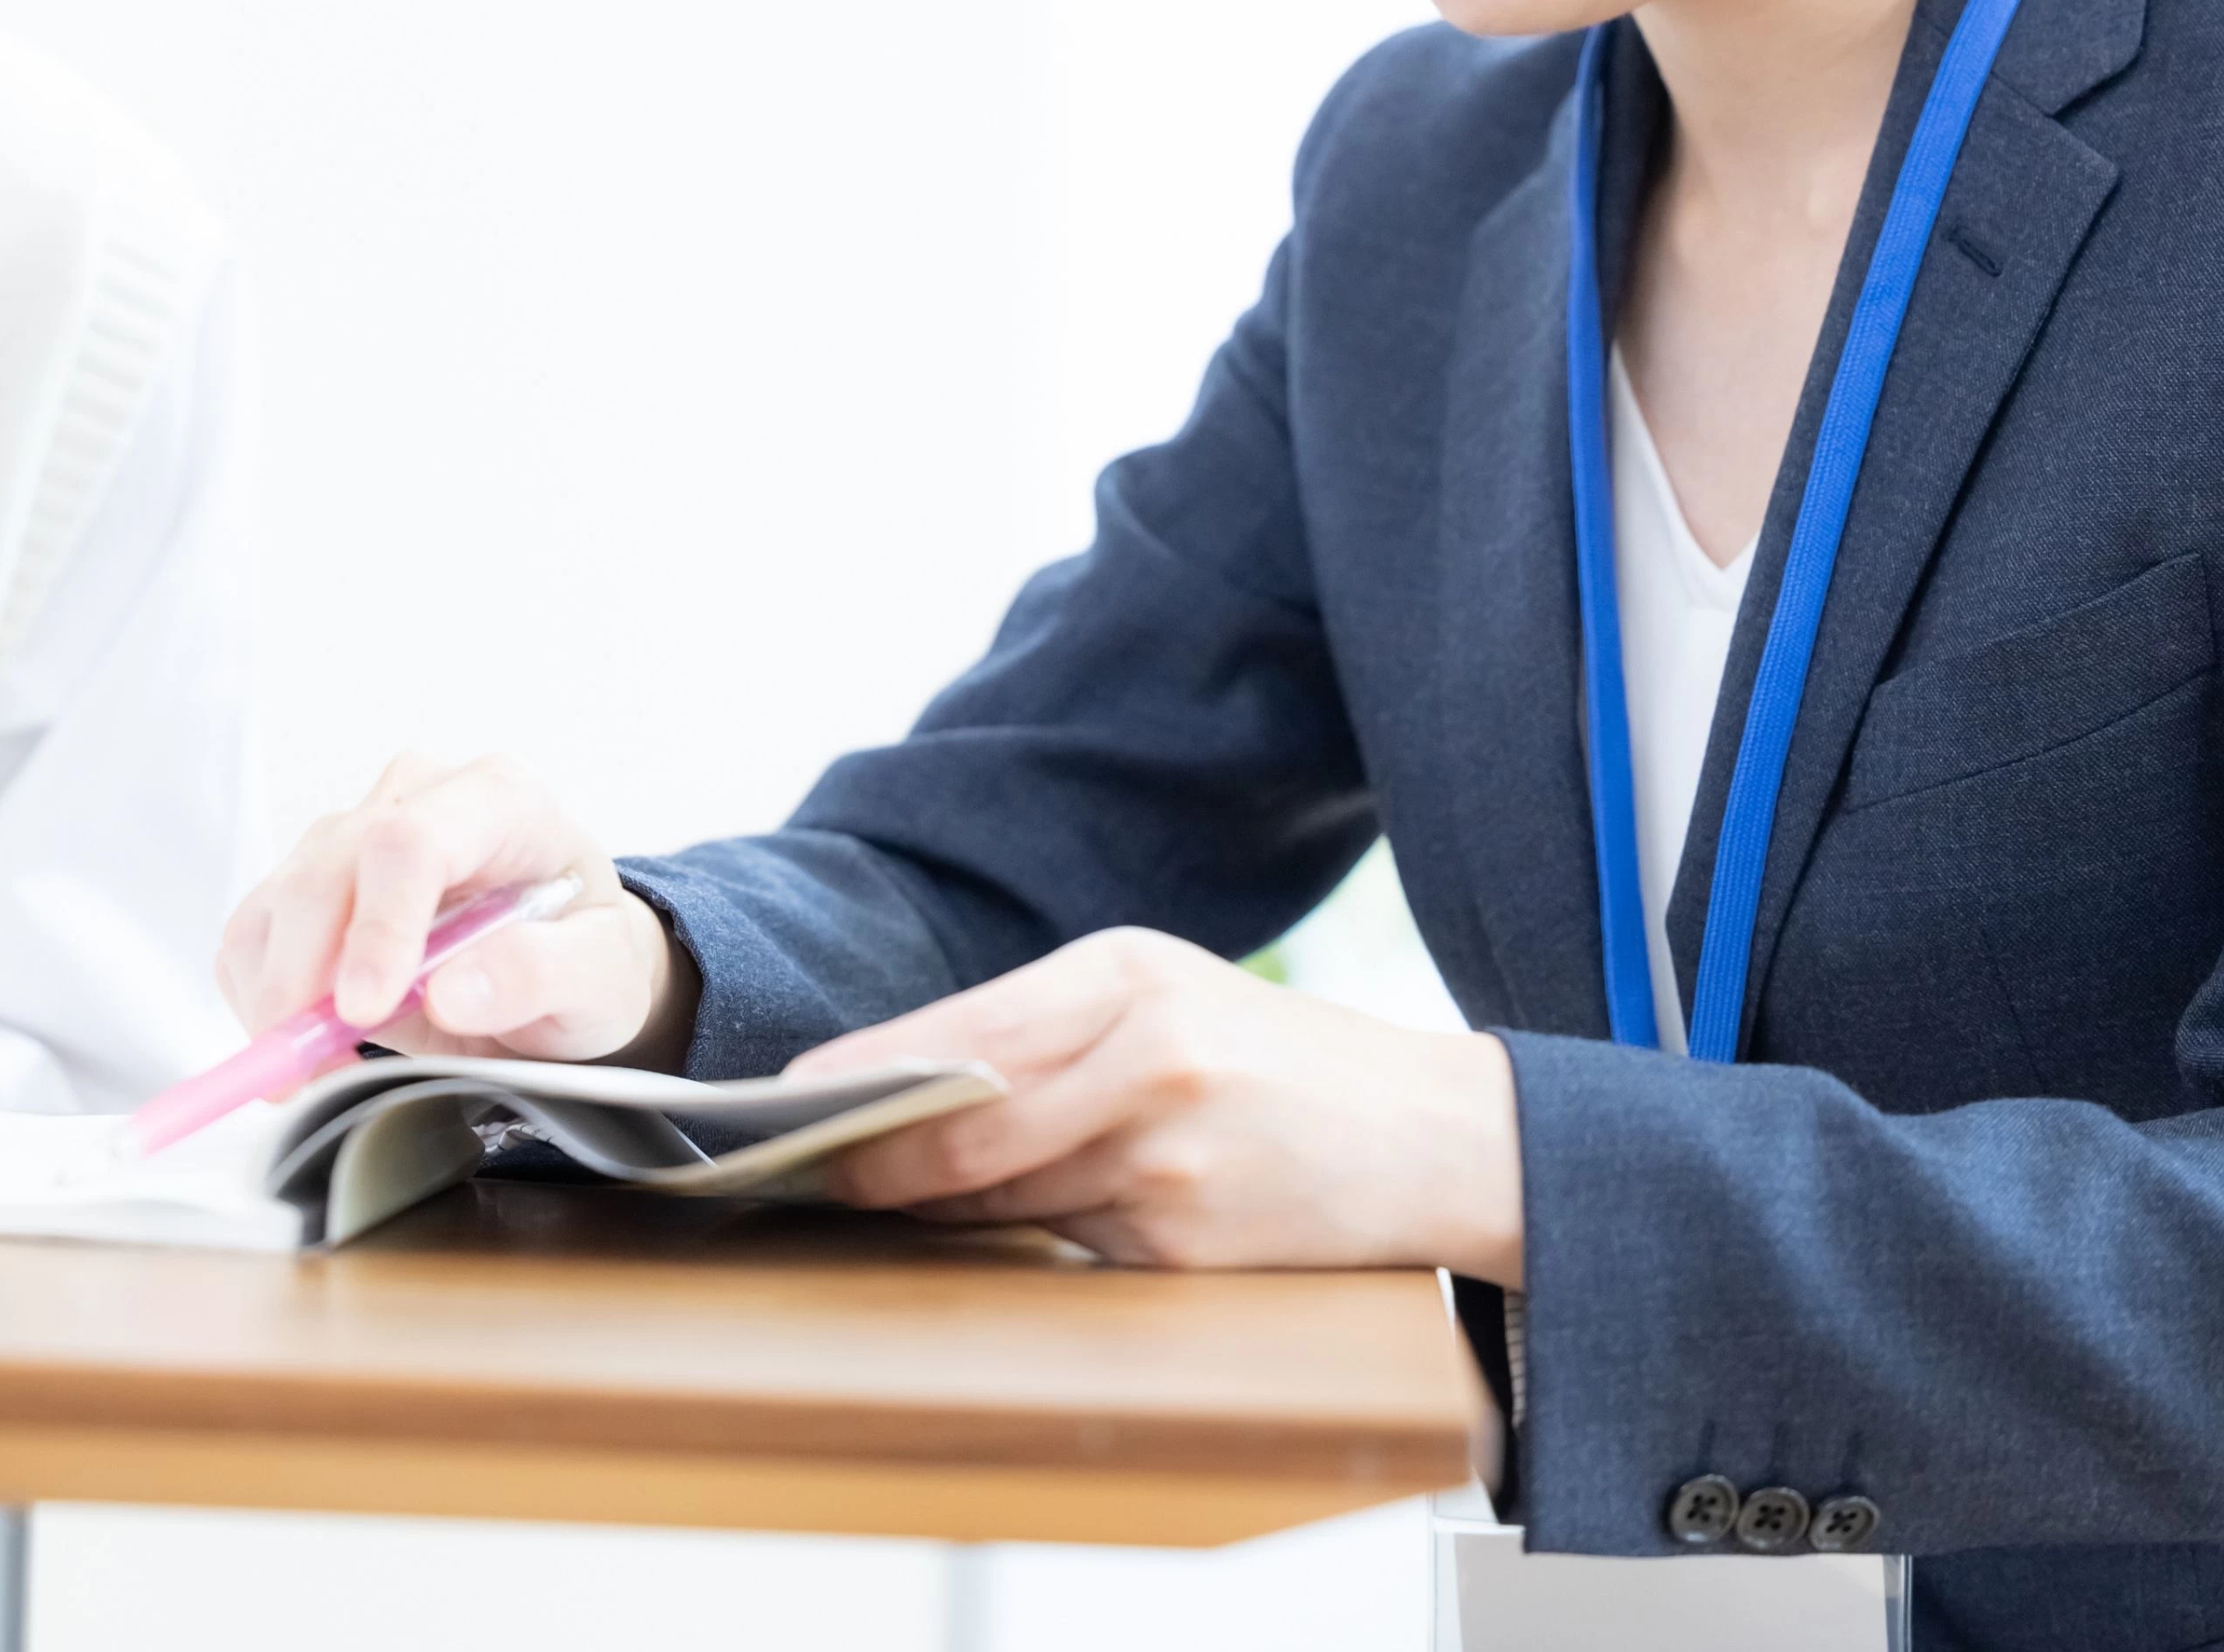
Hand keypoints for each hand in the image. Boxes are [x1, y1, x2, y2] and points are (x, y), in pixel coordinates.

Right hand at [213, 753, 689, 1068]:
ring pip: (277, 904)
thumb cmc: (585, 954)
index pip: (411, 841)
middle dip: (305, 978)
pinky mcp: (309, 882)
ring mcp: (353, 833)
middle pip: (327, 869)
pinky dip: (259, 1000)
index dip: (377, 927)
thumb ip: (541, 976)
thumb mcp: (600, 977)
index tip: (362, 1012)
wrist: (560, 959)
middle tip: (315, 1073)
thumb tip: (452, 992)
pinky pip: (253, 937)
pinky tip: (303, 1048)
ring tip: (318, 1075)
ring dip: (276, 998)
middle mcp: (415, 797)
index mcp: (498, 799)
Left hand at [793, 927, 1525, 1278]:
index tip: (787, 1106)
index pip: (957, 1035)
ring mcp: (1166, 1159)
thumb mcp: (1168, 997)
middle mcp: (1144, 1059)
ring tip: (883, 1197)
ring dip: (931, 1208)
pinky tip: (996, 1227)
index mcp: (1128, 976)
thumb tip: (897, 1084)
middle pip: (957, 1129)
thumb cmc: (1280, 1062)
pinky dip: (1019, 1240)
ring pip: (997, 1199)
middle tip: (810, 1174)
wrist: (1436, 1137)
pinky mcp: (1184, 1246)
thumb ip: (1041, 1031)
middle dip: (869, 1160)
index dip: (859, 1081)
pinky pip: (1062, 1247)